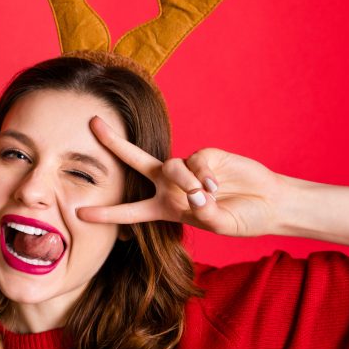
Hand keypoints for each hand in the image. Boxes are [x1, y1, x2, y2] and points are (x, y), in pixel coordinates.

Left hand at [77, 116, 285, 236]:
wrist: (269, 203)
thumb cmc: (240, 218)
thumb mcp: (219, 224)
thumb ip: (205, 212)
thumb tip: (195, 194)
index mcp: (165, 207)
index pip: (130, 211)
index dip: (106, 214)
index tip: (79, 213)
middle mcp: (169, 186)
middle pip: (135, 160)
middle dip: (113, 142)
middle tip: (92, 124)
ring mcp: (186, 168)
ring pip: (171, 168)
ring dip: (186, 183)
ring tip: (206, 196)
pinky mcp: (205, 155)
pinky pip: (196, 162)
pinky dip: (205, 176)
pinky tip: (217, 186)